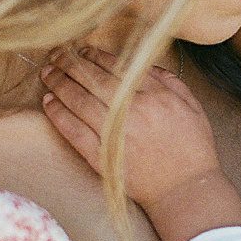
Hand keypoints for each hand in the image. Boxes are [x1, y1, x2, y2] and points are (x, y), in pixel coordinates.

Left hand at [40, 46, 217, 207]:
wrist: (184, 190)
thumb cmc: (192, 149)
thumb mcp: (193, 107)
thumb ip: (170, 82)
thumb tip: (145, 64)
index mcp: (156, 95)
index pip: (117, 67)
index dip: (95, 56)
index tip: (83, 51)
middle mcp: (133, 110)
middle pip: (92, 79)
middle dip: (70, 63)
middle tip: (57, 55)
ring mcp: (114, 133)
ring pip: (78, 100)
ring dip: (59, 83)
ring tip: (47, 73)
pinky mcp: (101, 155)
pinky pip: (73, 130)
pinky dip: (58, 114)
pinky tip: (49, 102)